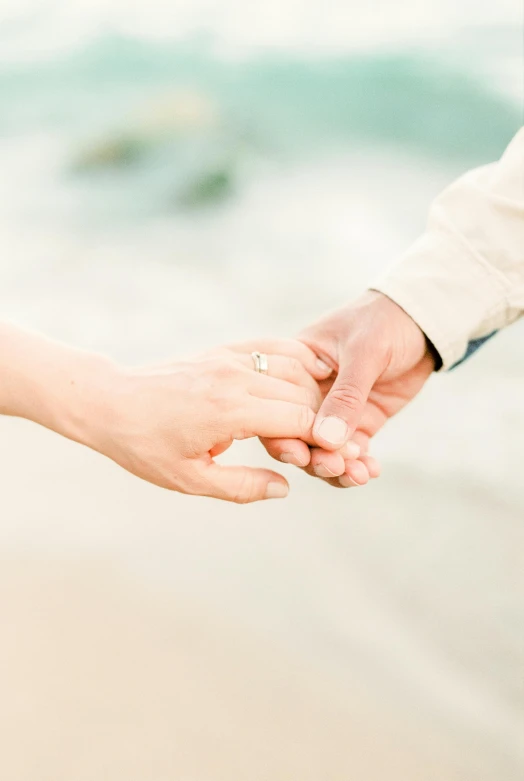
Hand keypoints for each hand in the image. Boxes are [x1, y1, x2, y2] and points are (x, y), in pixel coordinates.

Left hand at [89, 339, 329, 502]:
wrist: (111, 402)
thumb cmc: (145, 446)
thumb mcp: (189, 479)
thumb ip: (241, 486)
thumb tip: (284, 487)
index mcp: (229, 412)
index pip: (298, 419)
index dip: (325, 440)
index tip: (342, 456)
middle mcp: (234, 377)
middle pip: (303, 392)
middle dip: (324, 418)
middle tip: (336, 441)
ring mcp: (229, 358)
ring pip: (294, 366)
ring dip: (314, 391)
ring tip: (321, 416)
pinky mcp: (224, 350)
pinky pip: (273, 347)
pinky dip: (297, 359)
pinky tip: (312, 372)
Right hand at [262, 292, 435, 486]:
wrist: (424, 321)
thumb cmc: (385, 322)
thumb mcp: (364, 352)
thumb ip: (346, 396)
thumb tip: (325, 440)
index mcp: (296, 368)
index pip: (279, 406)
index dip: (284, 434)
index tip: (301, 455)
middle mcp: (309, 393)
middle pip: (299, 435)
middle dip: (315, 457)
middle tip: (335, 468)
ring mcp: (335, 410)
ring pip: (325, 450)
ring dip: (338, 467)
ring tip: (359, 475)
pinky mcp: (360, 422)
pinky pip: (353, 452)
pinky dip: (359, 465)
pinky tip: (371, 472)